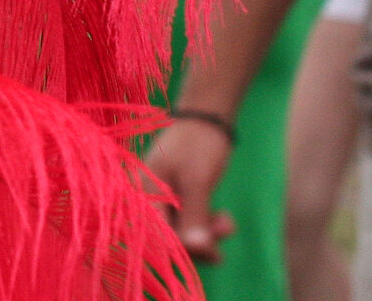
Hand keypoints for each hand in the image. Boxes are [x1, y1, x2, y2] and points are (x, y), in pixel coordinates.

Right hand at [148, 115, 238, 263]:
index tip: (213, 251)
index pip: (156, 234)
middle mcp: (146, 198)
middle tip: (227, 231)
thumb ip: (195, 216)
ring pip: (180, 232)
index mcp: (141, 192)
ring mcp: (160, 199)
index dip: (183, 248)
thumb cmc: (197, 145)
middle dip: (199, 240)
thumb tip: (198, 250)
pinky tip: (223, 220)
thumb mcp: (198, 180)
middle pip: (168, 236)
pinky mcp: (174, 199)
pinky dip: (205, 225)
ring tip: (229, 224)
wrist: (206, 120)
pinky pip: (186, 222)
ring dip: (206, 233)